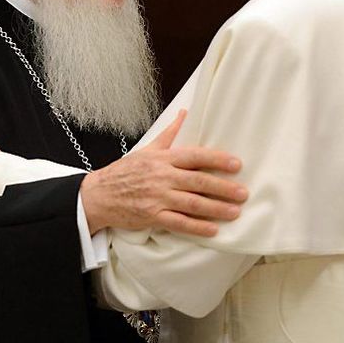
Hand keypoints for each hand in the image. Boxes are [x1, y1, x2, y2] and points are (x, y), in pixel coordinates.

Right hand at [80, 111, 246, 237]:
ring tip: (235, 212)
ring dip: (216, 208)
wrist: (99, 194)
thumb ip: (169, 133)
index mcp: (163, 159)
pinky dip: (196, 227)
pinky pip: (178, 223)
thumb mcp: (148, 148)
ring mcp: (157, 197)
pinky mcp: (152, 216)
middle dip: (224, 187)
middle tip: (244, 193)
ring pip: (192, 203)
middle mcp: (162, 177)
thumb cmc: (125, 171)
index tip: (237, 164)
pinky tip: (213, 230)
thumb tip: (185, 112)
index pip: (195, 156)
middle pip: (198, 181)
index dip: (217, 159)